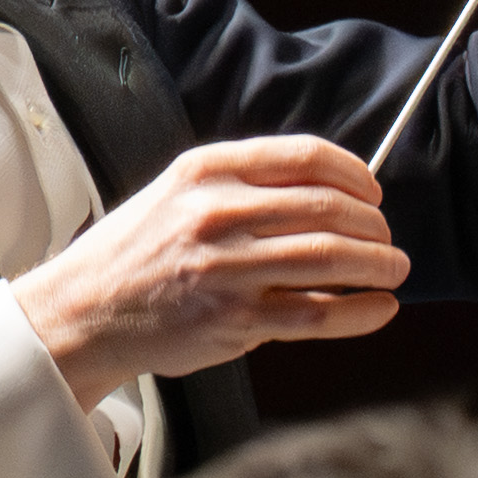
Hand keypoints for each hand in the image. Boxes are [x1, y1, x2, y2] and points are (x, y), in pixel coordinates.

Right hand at [16, 136, 405, 404]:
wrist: (83, 311)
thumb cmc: (135, 253)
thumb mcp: (176, 193)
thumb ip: (241, 185)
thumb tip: (328, 191)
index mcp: (205, 171)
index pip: (306, 157)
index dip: (356, 174)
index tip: (373, 191)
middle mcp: (216, 213)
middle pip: (329, 208)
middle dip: (374, 225)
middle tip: (386, 239)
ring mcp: (226, 268)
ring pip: (332, 257)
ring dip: (379, 264)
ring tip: (393, 269)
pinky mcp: (234, 320)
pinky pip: (319, 313)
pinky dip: (362, 312)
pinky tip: (380, 307)